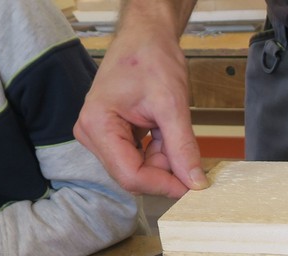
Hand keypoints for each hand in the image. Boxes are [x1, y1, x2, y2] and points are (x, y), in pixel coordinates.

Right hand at [73, 23, 206, 197]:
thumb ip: (183, 148)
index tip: (193, 186)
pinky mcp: (112, 137)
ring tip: (172, 130)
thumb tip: (195, 182)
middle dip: (165, 171)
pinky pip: (139, 159)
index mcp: (97, 125)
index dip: (164, 185)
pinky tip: (164, 132)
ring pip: (139, 170)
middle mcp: (92, 135)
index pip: (130, 176)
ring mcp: (100, 137)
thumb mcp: (172, 104)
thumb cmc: (151, 58)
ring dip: (163, 160)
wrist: (145, 37)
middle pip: (133, 175)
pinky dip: (159, 153)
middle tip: (187, 152)